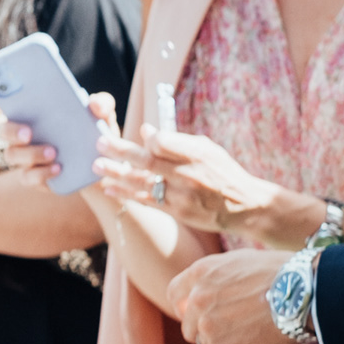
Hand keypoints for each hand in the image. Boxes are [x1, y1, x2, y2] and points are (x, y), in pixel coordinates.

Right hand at [0, 90, 120, 191]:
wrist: (105, 166)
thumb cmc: (95, 133)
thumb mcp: (103, 116)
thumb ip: (101, 104)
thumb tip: (93, 103)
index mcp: (31, 114)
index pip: (4, 105)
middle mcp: (22, 135)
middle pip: (2, 131)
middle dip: (11, 130)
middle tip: (28, 132)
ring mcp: (26, 158)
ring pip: (12, 155)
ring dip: (30, 153)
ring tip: (53, 152)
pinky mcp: (35, 178)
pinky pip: (28, 178)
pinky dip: (41, 173)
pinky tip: (57, 168)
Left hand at [94, 121, 305, 245]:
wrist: (246, 206)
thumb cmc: (222, 171)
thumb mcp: (207, 150)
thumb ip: (176, 141)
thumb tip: (146, 131)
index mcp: (198, 154)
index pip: (164, 143)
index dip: (149, 138)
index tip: (138, 133)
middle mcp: (188, 174)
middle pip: (148, 161)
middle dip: (121, 152)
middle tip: (99, 143)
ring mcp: (182, 195)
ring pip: (142, 183)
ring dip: (116, 174)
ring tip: (97, 165)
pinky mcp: (177, 212)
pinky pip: (147, 201)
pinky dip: (126, 194)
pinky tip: (109, 188)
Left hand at [166, 249, 298, 343]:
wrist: (304, 294)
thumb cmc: (285, 274)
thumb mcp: (242, 262)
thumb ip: (219, 277)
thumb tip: (211, 292)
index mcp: (201, 274)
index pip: (176, 295)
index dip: (186, 308)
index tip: (198, 316)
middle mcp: (197, 300)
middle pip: (189, 328)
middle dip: (207, 333)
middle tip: (234, 333)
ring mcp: (208, 328)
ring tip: (256, 338)